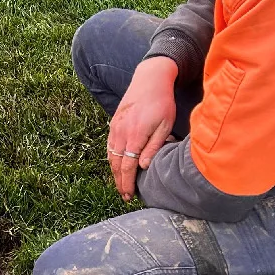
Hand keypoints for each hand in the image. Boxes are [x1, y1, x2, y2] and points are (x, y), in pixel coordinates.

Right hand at [108, 56, 178, 200]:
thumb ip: (153, 147)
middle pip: (117, 164)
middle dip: (120, 182)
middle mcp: (121, 133)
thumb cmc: (162, 102)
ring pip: (111, 156)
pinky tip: (117, 165)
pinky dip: (112, 158)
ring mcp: (115, 127)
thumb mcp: (165, 125)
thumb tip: (142, 167)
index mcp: (135, 136)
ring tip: (121, 184)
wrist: (150, 79)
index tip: (129, 195)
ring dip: (114, 172)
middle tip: (125, 196)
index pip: (128, 167)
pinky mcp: (114, 122)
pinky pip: (110, 145)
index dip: (127, 183)